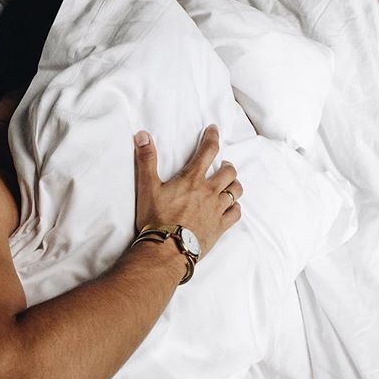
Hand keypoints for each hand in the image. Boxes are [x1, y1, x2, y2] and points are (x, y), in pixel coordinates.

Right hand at [133, 125, 242, 257]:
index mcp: (191, 179)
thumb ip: (146, 160)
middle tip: (222, 164)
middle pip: (228, 172)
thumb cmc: (155, 218)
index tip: (214, 130)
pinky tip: (231, 206)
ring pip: (235, 191)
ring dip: (234, 184)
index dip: (212, 137)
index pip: (207, 151)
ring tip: (229, 183)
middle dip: (227, 165)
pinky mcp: (219, 227)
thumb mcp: (146, 186)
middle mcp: (208, 191)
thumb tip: (142, 135)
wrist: (167, 248)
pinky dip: (235, 207)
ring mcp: (216, 210)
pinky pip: (235, 213)